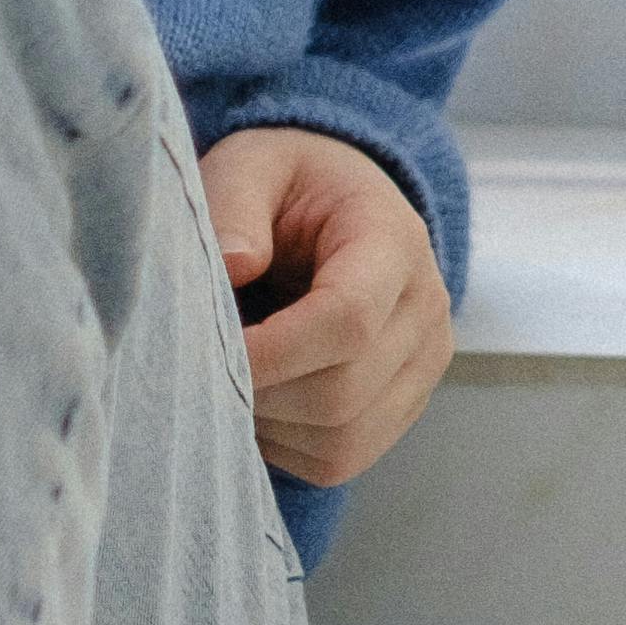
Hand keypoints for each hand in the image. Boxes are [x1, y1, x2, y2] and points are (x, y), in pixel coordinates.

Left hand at [197, 124, 454, 485]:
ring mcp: (423, 367)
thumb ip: (234, 204)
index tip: (201, 349)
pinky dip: (286, 444)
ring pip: (343, 438)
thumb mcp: (252, 165)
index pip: (348, 320)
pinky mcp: (403, 408)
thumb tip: (233, 265)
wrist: (337, 206)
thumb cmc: (287, 186)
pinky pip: (341, 459)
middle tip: (200, 362)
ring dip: (268, 423)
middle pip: (343, 391)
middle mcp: (425, 310)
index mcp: (393, 242)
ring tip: (230, 374)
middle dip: (258, 392)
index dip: (271, 351)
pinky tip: (260, 397)